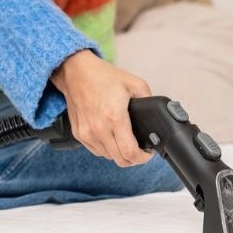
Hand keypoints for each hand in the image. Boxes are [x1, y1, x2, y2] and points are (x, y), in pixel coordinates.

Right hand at [49, 51, 153, 166]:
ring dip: (118, 153)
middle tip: (139, 149)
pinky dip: (105, 148)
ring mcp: (87, 133)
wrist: (76, 72)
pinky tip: (110, 136)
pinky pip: (96, 151)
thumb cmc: (102, 76)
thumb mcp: (134, 83)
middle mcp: (99, 129)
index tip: (147, 153)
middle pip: (120, 160)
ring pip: (108, 157)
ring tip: (124, 141)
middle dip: (133, 158)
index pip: (130, 152)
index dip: (142, 157)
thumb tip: (156, 113)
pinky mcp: (78, 134)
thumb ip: (149, 99)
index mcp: (114, 117)